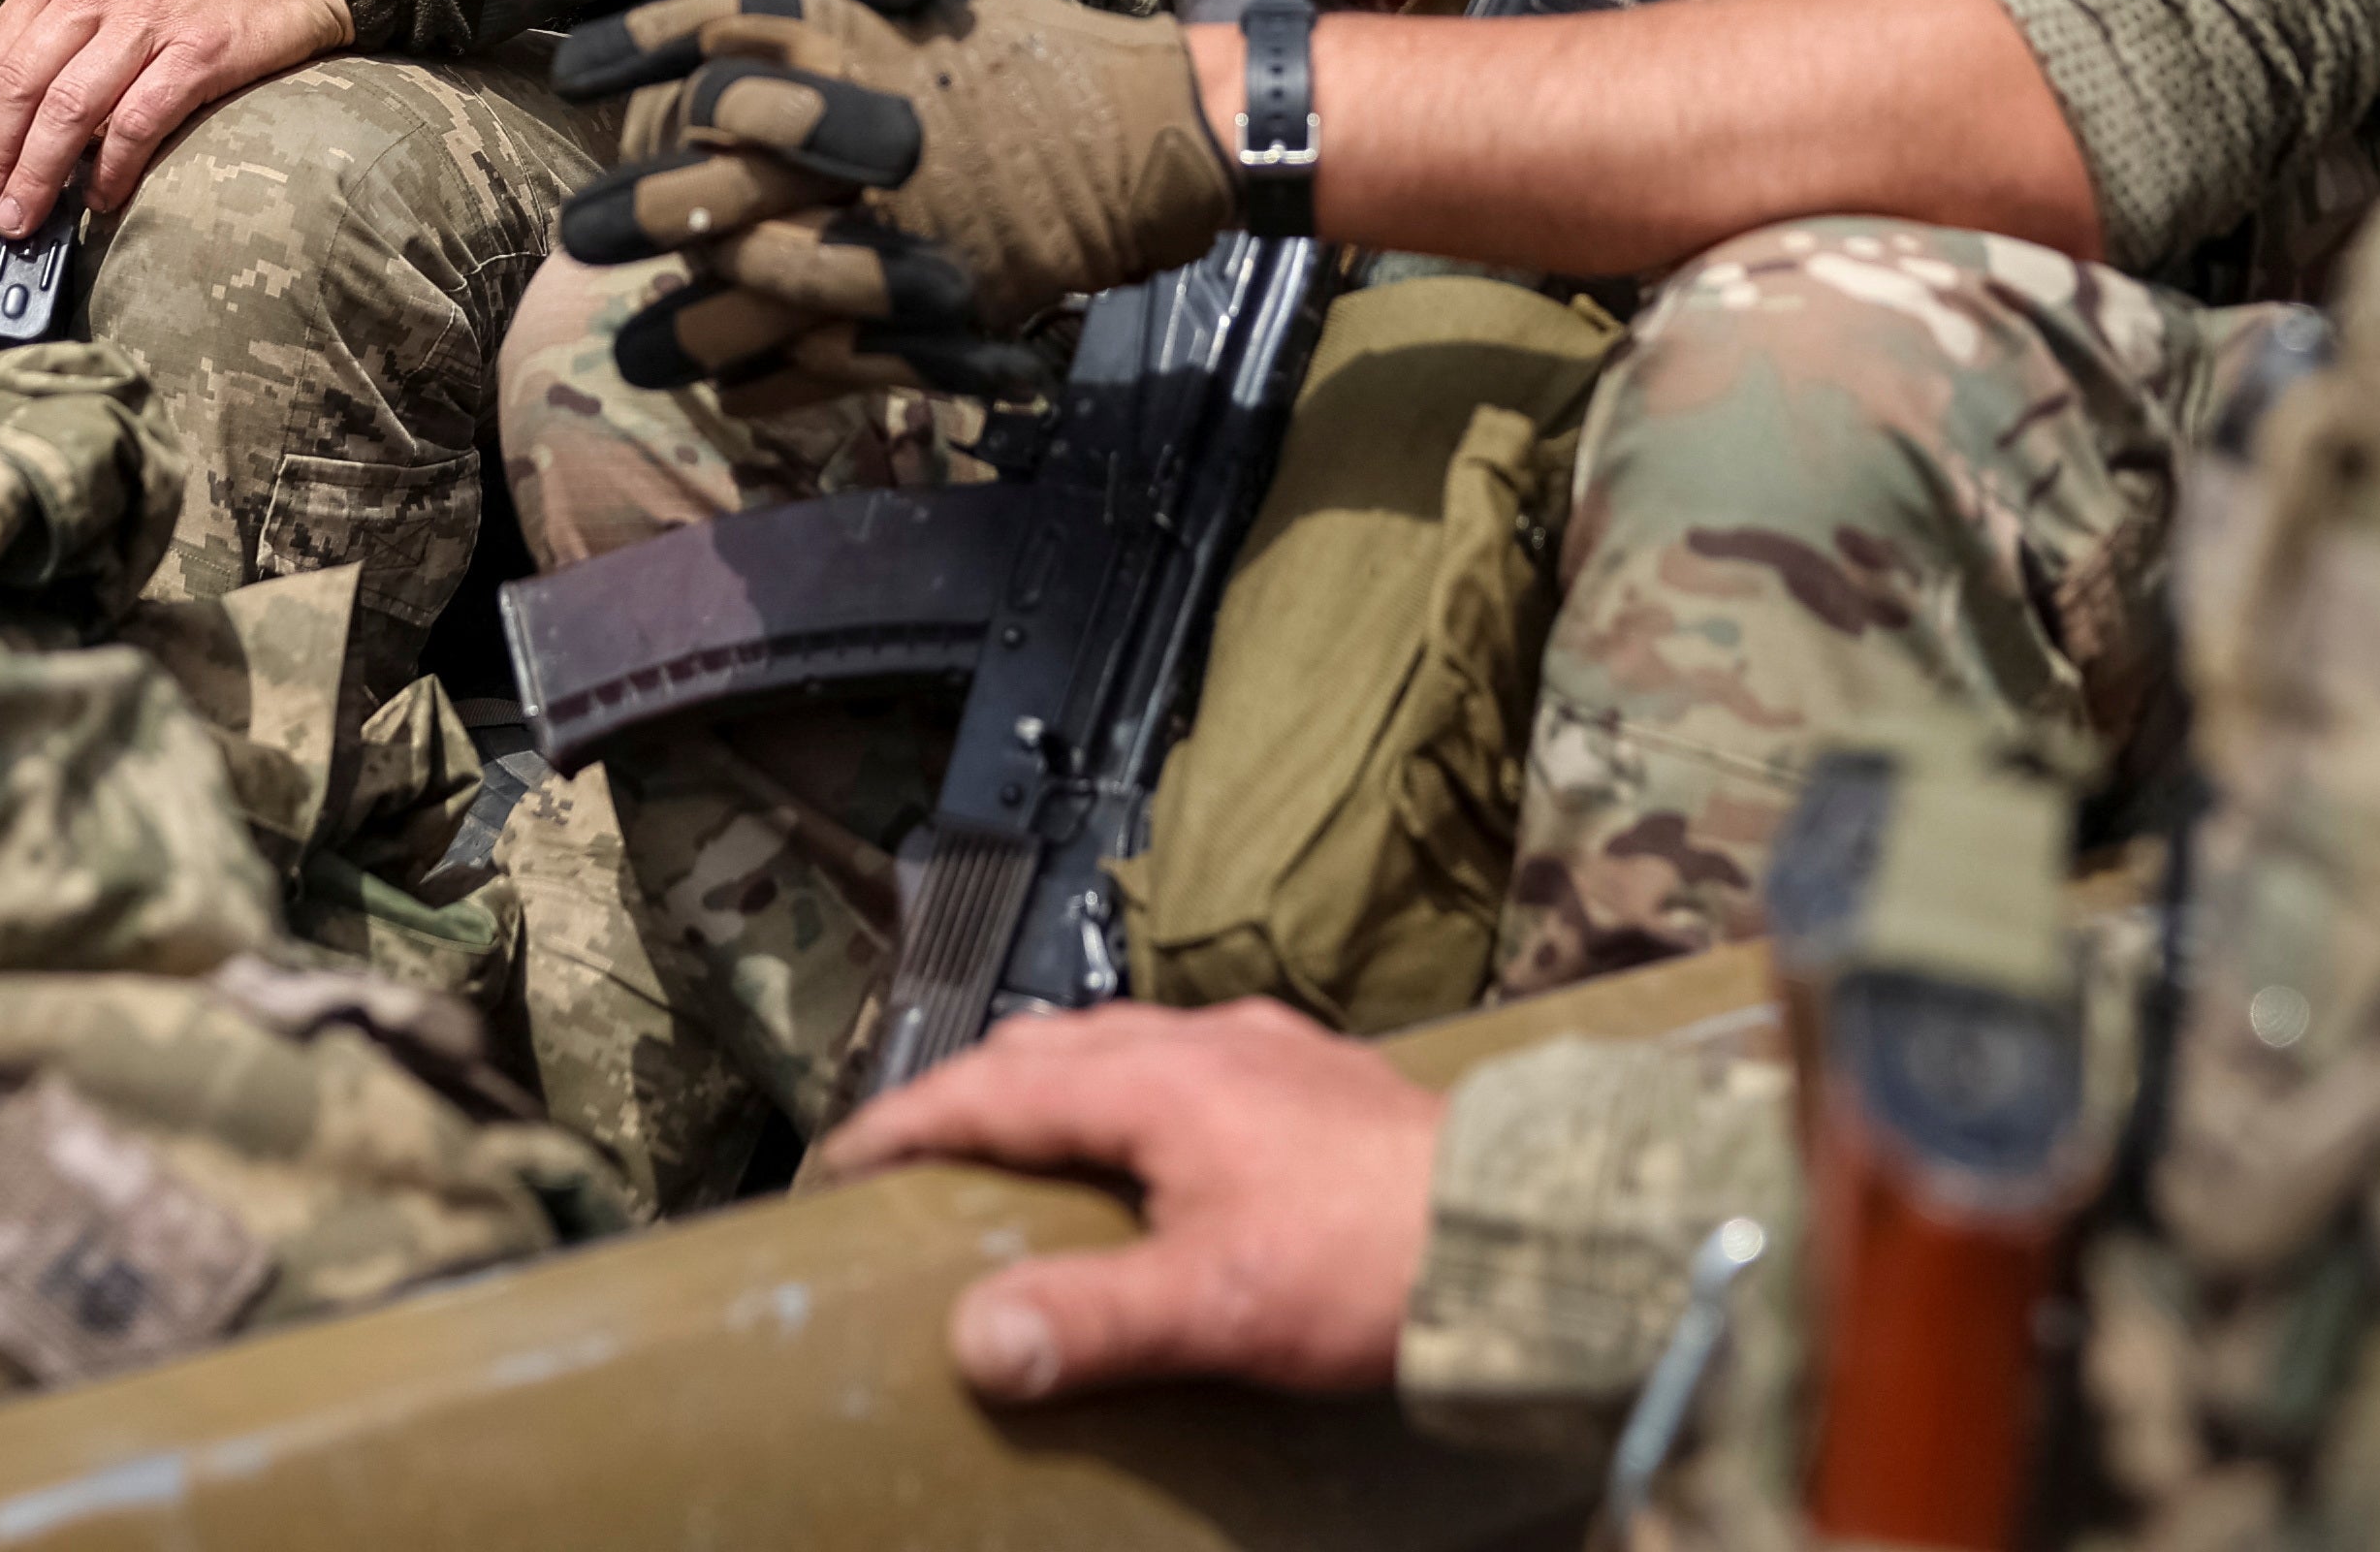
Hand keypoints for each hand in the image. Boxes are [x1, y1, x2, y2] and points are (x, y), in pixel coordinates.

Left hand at [0, 0, 355, 232]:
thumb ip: (66, 37)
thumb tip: (22, 128)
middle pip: (22, 88)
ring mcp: (150, 18)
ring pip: (68, 110)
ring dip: (39, 176)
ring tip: (28, 217)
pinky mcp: (200, 52)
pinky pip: (137, 123)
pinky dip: (111, 170)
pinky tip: (103, 197)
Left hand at [551, 0, 1229, 397]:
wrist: (1137, 132)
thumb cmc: (1031, 46)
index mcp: (841, 39)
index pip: (705, 39)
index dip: (629, 54)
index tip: (568, 77)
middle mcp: (843, 129)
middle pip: (706, 180)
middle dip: (637, 213)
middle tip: (579, 239)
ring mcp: (879, 227)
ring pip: (748, 290)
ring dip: (684, 328)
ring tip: (631, 354)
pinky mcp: (919, 304)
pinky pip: (819, 358)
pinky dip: (768, 380)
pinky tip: (727, 391)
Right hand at [814, 999, 1444, 1404]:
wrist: (1532, 1225)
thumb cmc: (1382, 1256)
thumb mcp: (1217, 1306)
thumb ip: (1088, 1321)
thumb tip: (976, 1337)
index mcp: (1158, 1082)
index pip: (993, 1087)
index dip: (908, 1121)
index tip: (847, 1156)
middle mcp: (1205, 1043)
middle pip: (1050, 1045)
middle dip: (969, 1089)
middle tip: (917, 1148)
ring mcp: (1268, 1051)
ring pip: (1124, 1041)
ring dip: (1054, 1080)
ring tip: (1022, 1138)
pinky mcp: (1320, 1077)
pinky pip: (1192, 1058)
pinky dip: (1134, 1088)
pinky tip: (1164, 1140)